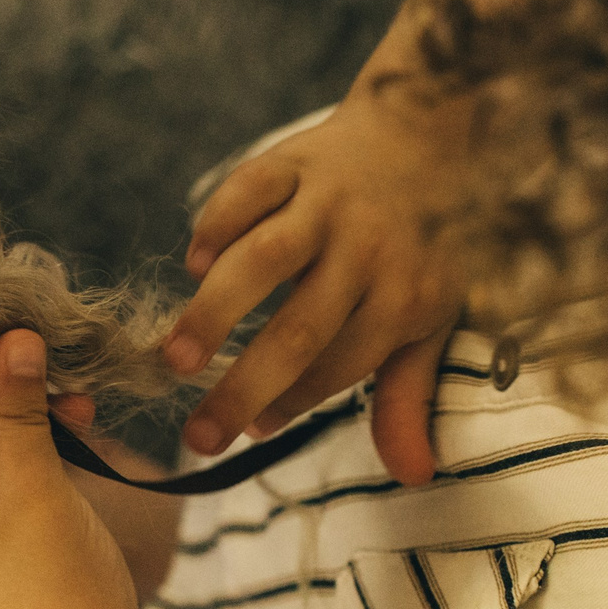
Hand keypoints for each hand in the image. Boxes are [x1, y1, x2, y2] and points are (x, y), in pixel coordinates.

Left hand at [0, 331, 147, 608]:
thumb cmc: (66, 594)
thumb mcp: (38, 494)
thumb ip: (17, 415)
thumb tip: (11, 340)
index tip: (24, 330)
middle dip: (7, 395)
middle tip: (59, 362)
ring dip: (28, 420)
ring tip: (78, 402)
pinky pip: (1, 477)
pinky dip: (34, 451)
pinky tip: (72, 429)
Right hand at [160, 86, 468, 484]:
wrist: (431, 132)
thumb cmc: (426, 245)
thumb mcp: (432, 320)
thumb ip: (408, 397)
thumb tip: (413, 476)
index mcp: (405, 297)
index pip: (341, 365)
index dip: (296, 402)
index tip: (252, 431)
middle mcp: (367, 252)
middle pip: (299, 331)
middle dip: (245, 389)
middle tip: (197, 437)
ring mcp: (329, 204)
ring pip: (265, 260)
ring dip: (216, 311)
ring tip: (175, 359)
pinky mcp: (295, 161)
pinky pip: (247, 191)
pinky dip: (216, 225)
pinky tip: (194, 264)